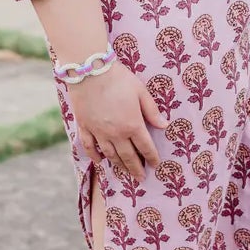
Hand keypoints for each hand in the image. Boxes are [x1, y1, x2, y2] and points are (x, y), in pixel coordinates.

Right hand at [70, 62, 167, 179]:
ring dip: (119, 165)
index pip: (145, 147)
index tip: (155, 165)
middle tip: (141, 178)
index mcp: (133, 125)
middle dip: (136, 168)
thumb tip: (164, 126)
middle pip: (128, 156)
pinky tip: (100, 162)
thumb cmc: (119, 78)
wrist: (89, 71)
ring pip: (110, 155)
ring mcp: (99, 132)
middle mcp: (116, 133)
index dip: (152, 158)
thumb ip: (152, 111)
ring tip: (125, 171)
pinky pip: (90, 147)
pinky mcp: (85, 127)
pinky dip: (95, 156)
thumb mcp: (141, 92)